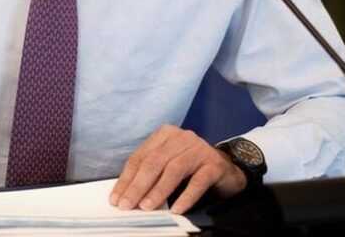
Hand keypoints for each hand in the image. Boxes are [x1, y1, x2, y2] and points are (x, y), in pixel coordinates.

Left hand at [109, 125, 246, 213]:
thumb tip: (127, 195)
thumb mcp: (167, 165)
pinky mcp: (214, 164)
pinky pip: (197, 181)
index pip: (140, 157)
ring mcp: (199, 149)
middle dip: (138, 185)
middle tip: (127, 205)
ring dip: (158, 191)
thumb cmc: (191, 168)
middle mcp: (181, 137)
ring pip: (173, 170)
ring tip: (147, 207)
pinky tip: (176, 209)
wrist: (227, 169)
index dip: (126, 179)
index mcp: (164, 135)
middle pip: (154, 162)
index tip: (116, 198)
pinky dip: (185, 196)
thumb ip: (150, 174)